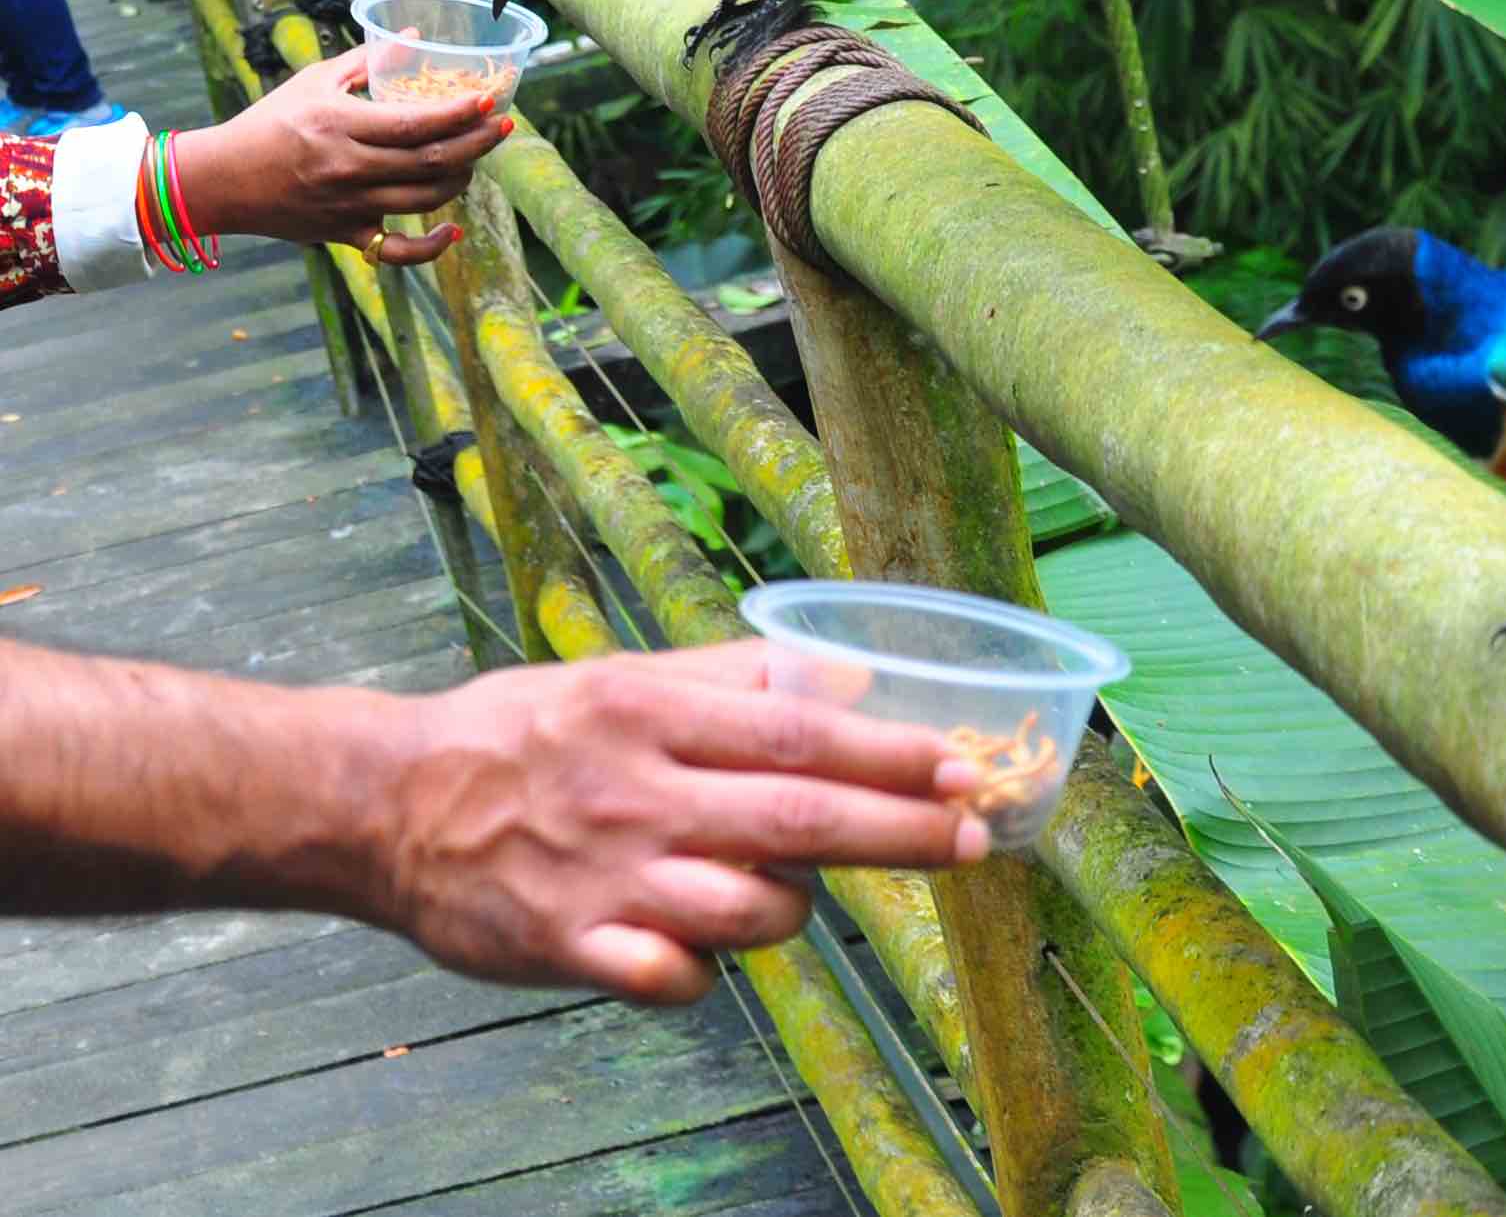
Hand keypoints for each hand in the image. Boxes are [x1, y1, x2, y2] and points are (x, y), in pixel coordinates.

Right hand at [167, 45, 510, 265]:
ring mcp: (349, 206)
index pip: (415, 123)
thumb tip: (415, 36)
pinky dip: (431, 248)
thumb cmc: (270, 123)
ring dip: (461, 179)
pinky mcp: (345, 235)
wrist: (222, 180)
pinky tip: (453, 231)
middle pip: (430, 161)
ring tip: (475, 158)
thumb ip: (367, 60)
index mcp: (341, 126)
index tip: (489, 99)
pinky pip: (397, 250)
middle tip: (503, 126)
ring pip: (424, 199)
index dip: (459, 113)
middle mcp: (349, 168)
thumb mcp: (314, 81)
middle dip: (476, 143)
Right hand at [376, 640, 990, 1002]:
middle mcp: (638, 792)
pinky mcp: (570, 948)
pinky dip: (705, 971)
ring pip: (746, 909)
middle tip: (973, 835)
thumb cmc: (526, 732)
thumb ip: (732, 677)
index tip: (961, 763)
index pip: (795, 730)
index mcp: (652, 712)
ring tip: (793, 889)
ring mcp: (606, 877)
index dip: (886, 750)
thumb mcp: (624, 676)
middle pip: (794, 815)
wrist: (388, 802)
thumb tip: (840, 670)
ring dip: (794, 906)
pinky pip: (671, 980)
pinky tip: (701, 946)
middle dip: (896, 830)